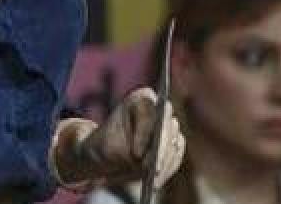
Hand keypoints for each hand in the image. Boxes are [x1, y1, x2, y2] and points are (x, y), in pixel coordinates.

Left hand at [50, 87, 184, 189]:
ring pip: (174, 142)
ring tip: (153, 179)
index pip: (149, 111)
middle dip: (160, 149)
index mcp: (141, 98)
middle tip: (152, 170)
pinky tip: (157, 181)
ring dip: (165, 162)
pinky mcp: (173, 144)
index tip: (136, 153)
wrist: (109, 155)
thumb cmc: (104, 144)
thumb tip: (141, 158)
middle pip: (168, 125)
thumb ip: (122, 147)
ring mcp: (168, 127)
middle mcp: (158, 109)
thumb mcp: (106, 145)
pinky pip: (176, 156)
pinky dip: (167, 169)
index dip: (144, 132)